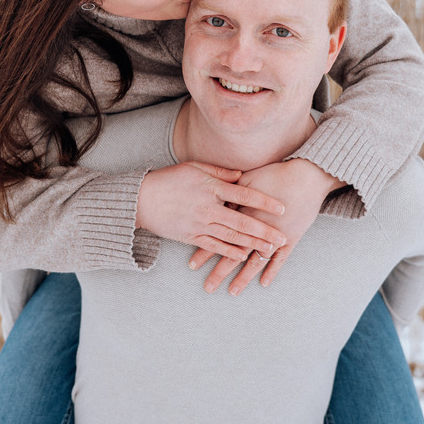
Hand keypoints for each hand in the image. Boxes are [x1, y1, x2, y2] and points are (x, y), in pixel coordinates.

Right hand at [136, 162, 285, 260]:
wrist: (141, 199)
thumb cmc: (169, 179)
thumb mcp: (194, 167)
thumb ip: (219, 172)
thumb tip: (241, 175)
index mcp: (211, 187)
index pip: (244, 194)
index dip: (264, 201)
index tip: (281, 208)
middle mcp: (208, 207)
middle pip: (242, 220)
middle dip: (264, 230)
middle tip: (283, 237)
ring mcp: (199, 223)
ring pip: (231, 236)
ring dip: (252, 244)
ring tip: (270, 249)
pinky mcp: (190, 236)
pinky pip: (214, 246)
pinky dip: (229, 252)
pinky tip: (243, 256)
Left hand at [189, 158, 342, 292]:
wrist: (306, 177)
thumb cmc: (275, 174)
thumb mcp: (246, 181)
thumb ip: (229, 193)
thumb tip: (214, 203)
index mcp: (243, 215)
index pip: (220, 237)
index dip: (205, 251)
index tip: (193, 264)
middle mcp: (257, 230)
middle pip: (235, 254)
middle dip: (220, 272)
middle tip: (208, 287)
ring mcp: (275, 237)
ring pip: (255, 262)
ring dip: (243, 278)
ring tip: (232, 292)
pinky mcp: (291, 238)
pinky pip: (281, 259)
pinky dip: (272, 271)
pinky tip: (263, 284)